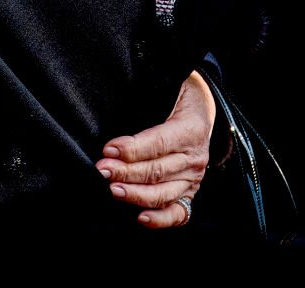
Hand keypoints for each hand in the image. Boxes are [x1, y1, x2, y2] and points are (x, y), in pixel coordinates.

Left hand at [95, 70, 215, 227]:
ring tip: (112, 189)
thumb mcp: (170, 84)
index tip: (109, 149)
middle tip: (101, 170)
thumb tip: (119, 90)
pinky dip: (160, 219)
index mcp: (191, 129)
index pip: (159, 142)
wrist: (204, 107)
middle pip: (157, 170)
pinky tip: (140, 217)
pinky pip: (178, 213)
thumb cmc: (179, 95)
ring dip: (135, 194)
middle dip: (126, 172)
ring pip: (163, 193)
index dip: (133, 148)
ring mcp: (193, 179)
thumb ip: (150, 91)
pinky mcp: (189, 193)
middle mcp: (195, 158)